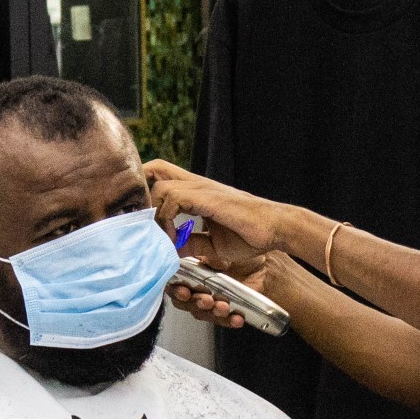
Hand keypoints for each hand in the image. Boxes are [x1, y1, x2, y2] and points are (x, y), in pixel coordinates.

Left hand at [145, 160, 285, 257]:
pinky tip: (175, 238)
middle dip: (142, 190)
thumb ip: (191, 243)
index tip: (143, 219)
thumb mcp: (213, 243)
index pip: (161, 176)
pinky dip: (168, 218)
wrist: (276, 228)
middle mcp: (197, 185)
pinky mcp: (208, 197)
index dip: (146, 190)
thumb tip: (170, 250)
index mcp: (197, 192)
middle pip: (156, 168)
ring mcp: (202, 188)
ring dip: (155, 214)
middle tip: (144, 220)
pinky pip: (174, 197)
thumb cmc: (250, 234)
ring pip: (160, 185)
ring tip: (163, 237)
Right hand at [167, 247, 286, 329]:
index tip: (183, 291)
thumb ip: (201, 252)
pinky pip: (222, 320)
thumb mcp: (219, 249)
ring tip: (223, 307)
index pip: (174, 284)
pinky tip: (236, 317)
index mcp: (190, 271)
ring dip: (211, 312)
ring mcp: (210, 301)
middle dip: (194, 302)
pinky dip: (228, 320)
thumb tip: (184, 250)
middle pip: (184, 302)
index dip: (176, 289)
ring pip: (201, 313)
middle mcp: (196, 287)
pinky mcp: (224, 312)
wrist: (264, 268)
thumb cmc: (239, 254)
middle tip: (205, 300)